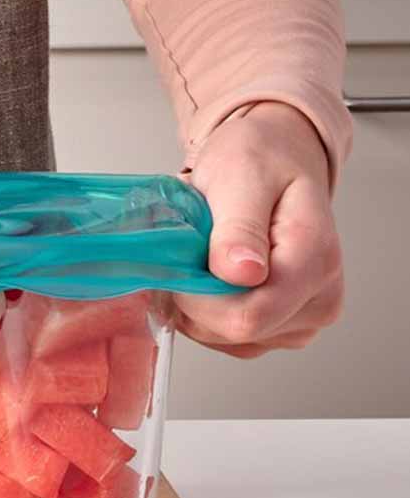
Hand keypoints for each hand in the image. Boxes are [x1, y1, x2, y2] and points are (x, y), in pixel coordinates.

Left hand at [175, 102, 342, 357]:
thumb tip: (241, 273)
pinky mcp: (284, 328)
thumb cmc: (262, 160)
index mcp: (315, 260)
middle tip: (188, 250)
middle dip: (195, 297)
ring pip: (228, 340)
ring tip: (203, 256)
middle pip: (235, 332)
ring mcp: (303, 318)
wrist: (276, 157)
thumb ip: (239, 226)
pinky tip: (209, 276)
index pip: (247, 316)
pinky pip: (230, 340)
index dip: (199, 299)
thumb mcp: (242, 176)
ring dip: (197, 305)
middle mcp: (320, 298)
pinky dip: (206, 314)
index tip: (178, 263)